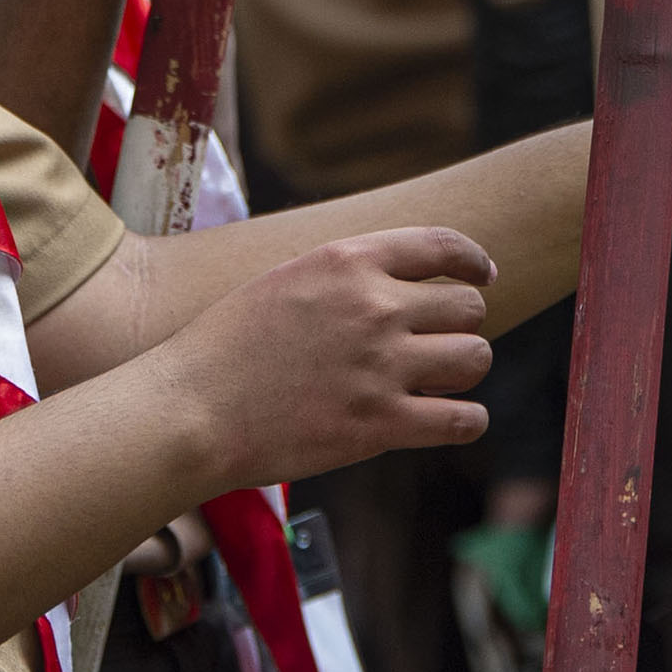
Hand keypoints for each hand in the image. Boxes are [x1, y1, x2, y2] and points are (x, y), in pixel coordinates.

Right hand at [166, 226, 495, 491]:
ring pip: (475, 357)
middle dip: (458, 326)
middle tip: (433, 347)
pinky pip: (464, 419)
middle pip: (469, 307)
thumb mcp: (287, 280)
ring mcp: (380, 367)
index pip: (442, 246)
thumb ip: (346, 275)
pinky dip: (466, 420)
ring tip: (436, 383)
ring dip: (463, 372)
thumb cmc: (225, 349)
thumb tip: (399, 284)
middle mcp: (374, 307)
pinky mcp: (379, 425)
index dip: (473, 262)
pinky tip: (450, 420)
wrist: (188, 411)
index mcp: (348, 261)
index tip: (483, 277)